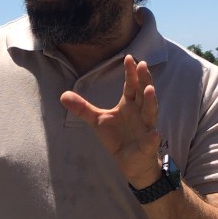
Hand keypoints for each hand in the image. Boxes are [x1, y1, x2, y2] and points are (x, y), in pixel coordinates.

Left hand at [60, 55, 161, 186]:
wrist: (129, 160)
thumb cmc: (116, 137)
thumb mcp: (97, 120)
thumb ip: (82, 108)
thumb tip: (63, 95)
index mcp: (129, 104)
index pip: (131, 85)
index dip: (130, 73)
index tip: (129, 58)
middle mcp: (140, 112)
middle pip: (143, 93)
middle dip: (144, 80)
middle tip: (143, 65)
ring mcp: (146, 128)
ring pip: (150, 112)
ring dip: (151, 102)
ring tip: (149, 90)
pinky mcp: (147, 145)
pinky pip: (151, 141)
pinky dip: (153, 138)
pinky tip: (154, 134)